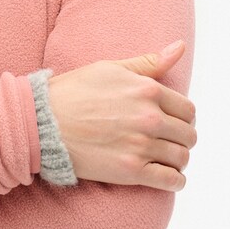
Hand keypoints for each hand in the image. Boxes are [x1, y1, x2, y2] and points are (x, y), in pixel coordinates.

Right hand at [48, 38, 195, 190]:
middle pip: (188, 135)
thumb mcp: (111, 68)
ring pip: (181, 157)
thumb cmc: (73, 92)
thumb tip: (180, 47)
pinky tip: (168, 178)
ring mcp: (141, 145)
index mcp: (149, 91)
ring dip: (177, 160)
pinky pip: (171, 181)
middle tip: (168, 143)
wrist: (41, 122)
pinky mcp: (131, 171)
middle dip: (181, 139)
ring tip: (165, 160)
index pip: (187, 110)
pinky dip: (175, 181)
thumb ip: (148, 62)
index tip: (171, 124)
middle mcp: (150, 118)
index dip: (182, 118)